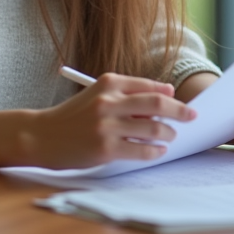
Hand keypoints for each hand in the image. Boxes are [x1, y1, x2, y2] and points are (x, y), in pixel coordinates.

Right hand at [25, 73, 196, 168]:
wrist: (41, 136)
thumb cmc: (72, 116)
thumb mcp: (96, 95)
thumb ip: (126, 93)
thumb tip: (166, 93)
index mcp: (108, 83)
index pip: (148, 86)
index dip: (169, 95)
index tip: (180, 102)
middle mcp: (108, 102)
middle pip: (156, 103)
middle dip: (179, 111)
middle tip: (192, 116)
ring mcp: (106, 126)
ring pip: (152, 127)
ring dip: (168, 132)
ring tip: (172, 136)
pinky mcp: (105, 149)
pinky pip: (141, 150)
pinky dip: (155, 150)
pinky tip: (158, 150)